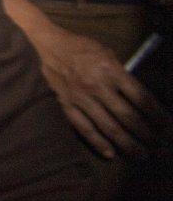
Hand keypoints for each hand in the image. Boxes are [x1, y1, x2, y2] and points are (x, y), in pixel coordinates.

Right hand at [36, 29, 172, 157]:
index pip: (142, 98)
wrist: (41, 44)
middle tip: (160, 147)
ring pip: (110, 128)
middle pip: (129, 117)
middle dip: (149, 135)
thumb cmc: (76, 46)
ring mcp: (80, 98)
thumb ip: (120, 73)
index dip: (159, 116)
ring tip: (142, 155)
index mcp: (110, 70)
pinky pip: (85, 130)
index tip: (169, 127)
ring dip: (129, 144)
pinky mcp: (65, 106)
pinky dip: (99, 144)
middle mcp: (97, 86)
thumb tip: (136, 94)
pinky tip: (111, 153)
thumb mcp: (104, 52)